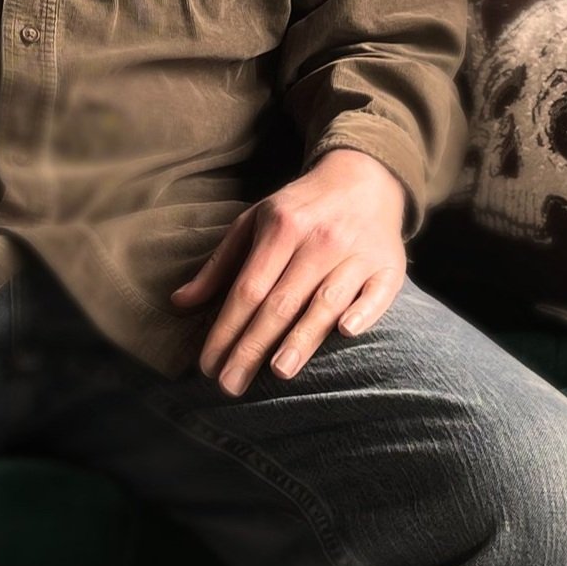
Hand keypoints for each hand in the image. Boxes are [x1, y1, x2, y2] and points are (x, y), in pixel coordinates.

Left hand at [170, 149, 406, 396]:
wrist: (362, 180)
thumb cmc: (299, 210)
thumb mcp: (254, 222)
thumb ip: (219, 265)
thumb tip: (178, 303)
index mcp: (281, 227)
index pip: (248, 288)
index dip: (226, 328)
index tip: (208, 366)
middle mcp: (318, 240)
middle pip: (281, 301)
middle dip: (252, 346)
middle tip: (230, 386)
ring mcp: (355, 253)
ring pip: (325, 301)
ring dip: (302, 338)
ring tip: (279, 372)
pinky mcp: (388, 265)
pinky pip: (377, 294)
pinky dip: (362, 312)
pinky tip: (346, 333)